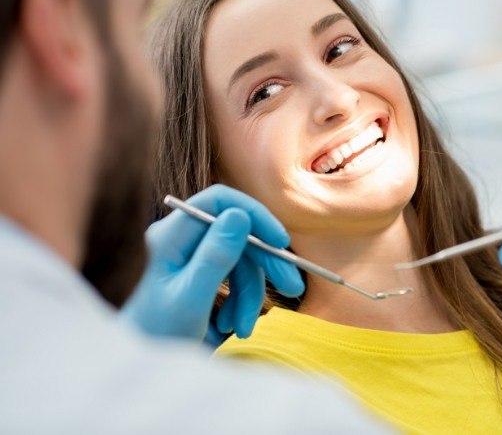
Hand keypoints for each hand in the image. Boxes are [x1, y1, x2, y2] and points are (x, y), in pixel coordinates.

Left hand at [121, 184, 303, 344]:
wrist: (140, 366)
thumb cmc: (155, 336)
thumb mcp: (190, 299)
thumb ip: (215, 257)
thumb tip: (240, 215)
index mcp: (171, 236)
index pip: (218, 202)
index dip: (254, 215)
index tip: (280, 242)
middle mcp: (180, 239)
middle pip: (236, 233)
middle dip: (264, 263)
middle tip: (293, 287)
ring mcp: (189, 256)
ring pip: (238, 260)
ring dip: (250, 295)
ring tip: (242, 329)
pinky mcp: (199, 275)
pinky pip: (231, 278)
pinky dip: (239, 302)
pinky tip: (229, 327)